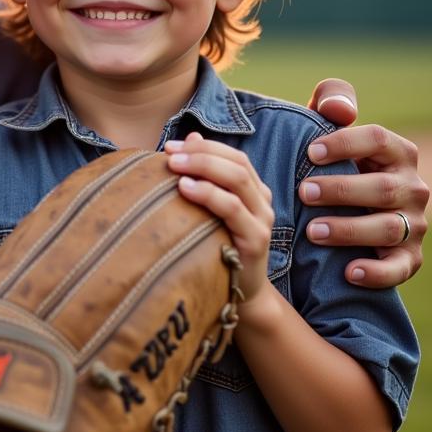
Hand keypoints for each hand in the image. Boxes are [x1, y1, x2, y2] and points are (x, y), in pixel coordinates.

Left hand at [165, 134, 273, 307]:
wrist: (241, 293)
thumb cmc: (218, 246)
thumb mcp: (210, 209)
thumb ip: (205, 176)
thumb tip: (191, 137)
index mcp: (253, 189)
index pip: (234, 156)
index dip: (203, 146)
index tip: (171, 146)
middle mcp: (262, 201)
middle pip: (236, 163)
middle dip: (201, 154)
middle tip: (169, 154)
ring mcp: (262, 220)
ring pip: (237, 181)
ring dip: (203, 168)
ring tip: (174, 167)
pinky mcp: (256, 240)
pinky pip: (233, 209)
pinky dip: (209, 194)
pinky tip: (185, 188)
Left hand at [302, 78, 428, 288]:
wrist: (341, 207)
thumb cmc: (332, 159)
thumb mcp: (330, 125)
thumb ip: (333, 100)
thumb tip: (340, 110)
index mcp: (397, 151)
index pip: (378, 139)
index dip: (345, 144)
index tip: (309, 152)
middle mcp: (412, 187)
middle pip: (381, 187)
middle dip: (341, 190)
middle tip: (303, 192)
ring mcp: (413, 224)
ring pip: (386, 228)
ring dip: (349, 230)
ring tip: (312, 231)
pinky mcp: (409, 258)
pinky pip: (399, 268)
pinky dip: (376, 272)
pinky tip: (349, 272)